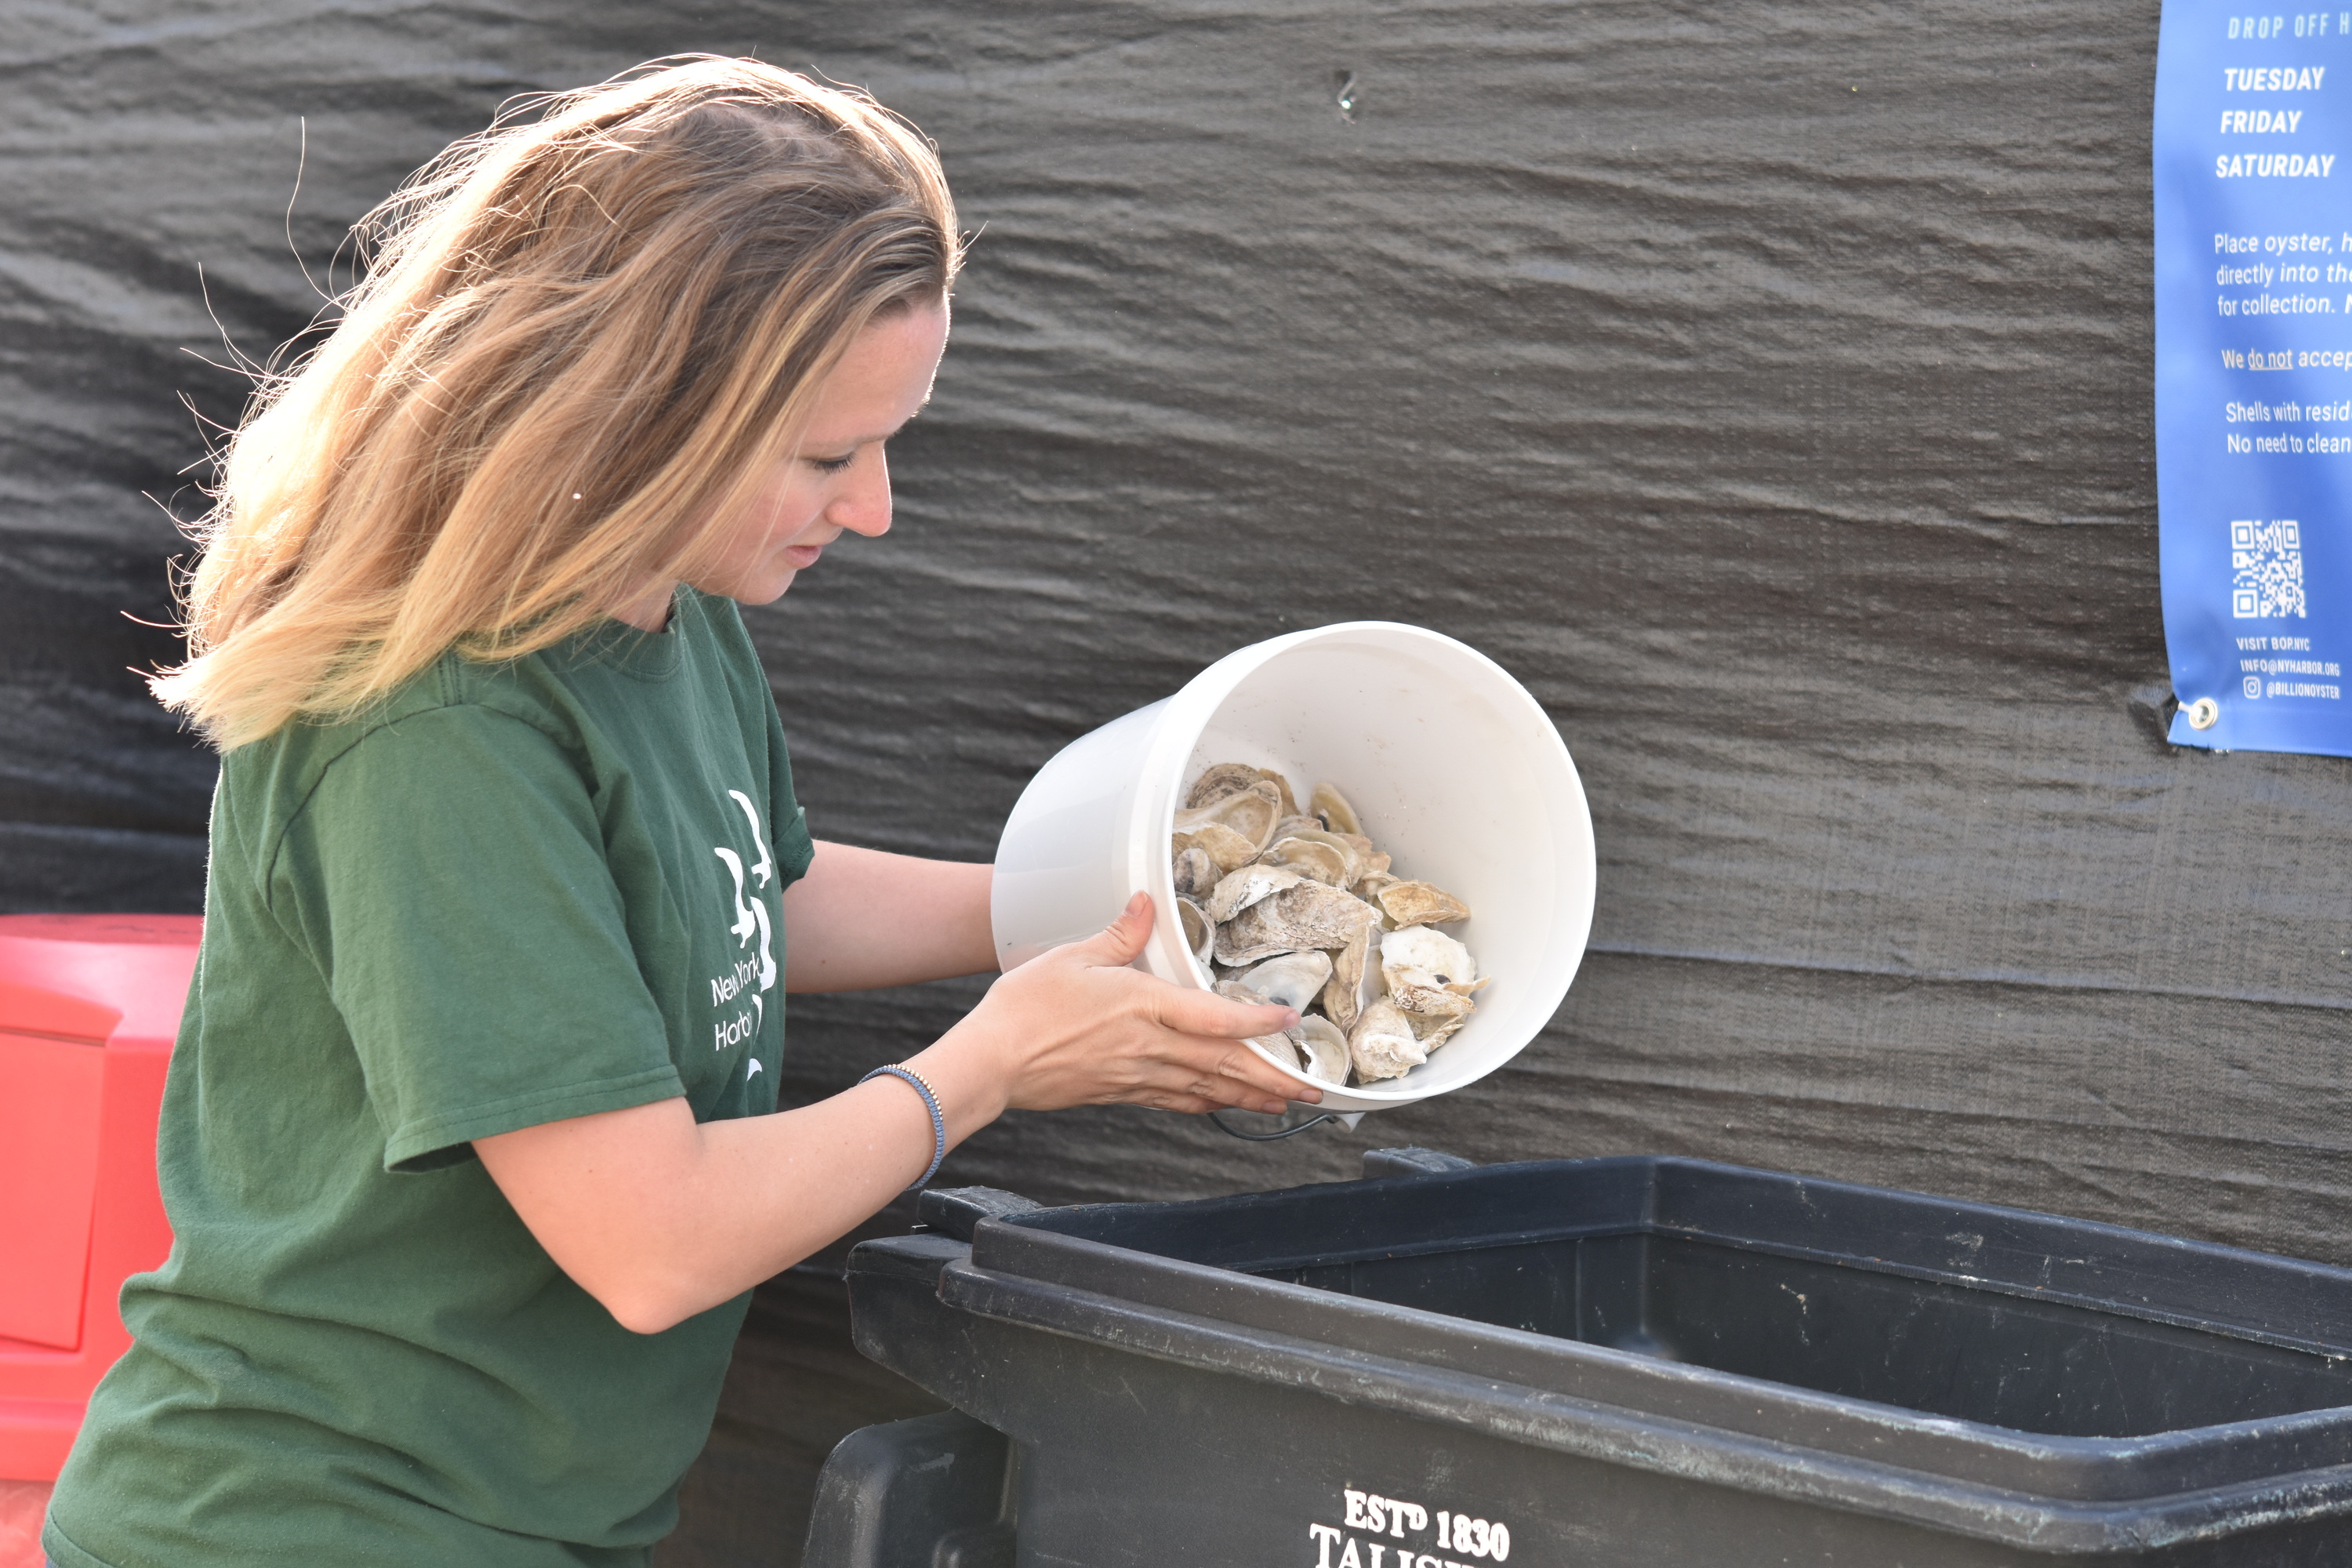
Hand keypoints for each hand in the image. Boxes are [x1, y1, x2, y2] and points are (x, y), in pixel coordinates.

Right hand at [917, 893, 1315, 1118]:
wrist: (993, 1062)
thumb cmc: (1026, 1008)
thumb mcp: (1073, 955)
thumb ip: (1119, 934)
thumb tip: (1145, 902)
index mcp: (1144, 1007)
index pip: (1217, 1019)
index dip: (1259, 1024)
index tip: (1291, 1023)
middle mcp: (1149, 1048)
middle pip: (1224, 1065)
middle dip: (1272, 1079)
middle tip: (1310, 1090)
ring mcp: (1137, 1076)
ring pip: (1206, 1090)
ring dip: (1248, 1098)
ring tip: (1282, 1104)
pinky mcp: (1120, 1094)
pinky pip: (1175, 1103)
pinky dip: (1206, 1106)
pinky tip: (1220, 1106)